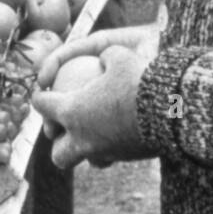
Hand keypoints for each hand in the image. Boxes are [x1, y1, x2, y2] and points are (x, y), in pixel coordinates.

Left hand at [31, 25, 160, 171]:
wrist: (172, 107)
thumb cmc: (140, 77)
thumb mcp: (118, 53)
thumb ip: (104, 55)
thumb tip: (102, 56)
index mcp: (72, 112)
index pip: (44, 106)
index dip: (39, 98)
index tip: (41, 94)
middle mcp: (83, 139)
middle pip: (59, 153)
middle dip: (58, 143)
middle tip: (63, 129)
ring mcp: (105, 152)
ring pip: (85, 160)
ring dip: (85, 149)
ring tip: (91, 135)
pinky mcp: (127, 157)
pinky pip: (111, 156)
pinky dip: (110, 145)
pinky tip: (117, 132)